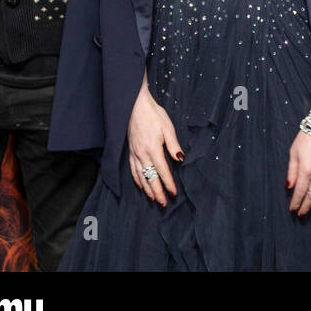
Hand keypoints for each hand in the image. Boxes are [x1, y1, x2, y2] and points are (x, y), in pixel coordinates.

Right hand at [126, 82, 182, 206]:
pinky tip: (141, 185)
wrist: (135, 106)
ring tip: (153, 199)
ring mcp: (134, 153)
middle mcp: (141, 154)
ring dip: (147, 189)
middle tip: (163, 204)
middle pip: (150, 178)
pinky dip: (137, 180)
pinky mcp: (130, 151)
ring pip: (140, 176)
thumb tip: (181, 159)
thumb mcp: (168, 128)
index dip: (168, 183)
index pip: (162, 171)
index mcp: (153, 149)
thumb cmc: (154, 115)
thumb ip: (174, 145)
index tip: (174, 194)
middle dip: (157, 192)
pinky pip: (133, 169)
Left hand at [287, 131, 310, 215]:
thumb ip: (291, 171)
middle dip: (305, 206)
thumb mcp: (294, 152)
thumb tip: (288, 186)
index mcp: (306, 170)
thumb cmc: (308, 136)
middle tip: (301, 214)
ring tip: (310, 207)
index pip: (300, 192)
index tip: (292, 210)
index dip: (296, 203)